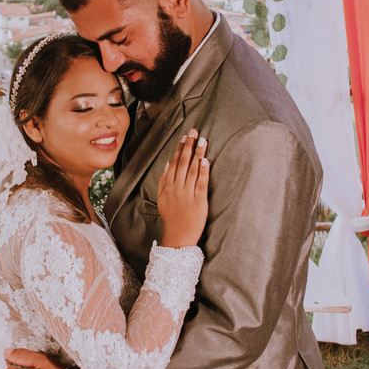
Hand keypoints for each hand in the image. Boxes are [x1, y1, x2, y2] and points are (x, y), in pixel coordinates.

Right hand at [157, 129, 209, 247]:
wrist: (178, 236)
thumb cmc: (172, 217)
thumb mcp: (162, 198)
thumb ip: (163, 181)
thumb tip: (167, 164)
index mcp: (168, 186)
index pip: (174, 163)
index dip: (180, 149)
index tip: (185, 137)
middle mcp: (177, 187)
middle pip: (183, 162)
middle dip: (189, 146)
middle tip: (195, 132)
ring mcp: (187, 194)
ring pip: (192, 170)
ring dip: (197, 154)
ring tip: (203, 141)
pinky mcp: (199, 201)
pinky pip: (201, 183)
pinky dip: (203, 171)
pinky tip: (205, 161)